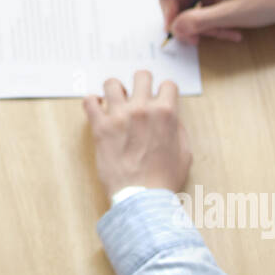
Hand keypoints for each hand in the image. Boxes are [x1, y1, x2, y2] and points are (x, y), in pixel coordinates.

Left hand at [83, 70, 191, 198]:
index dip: (164, 92)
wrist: (142, 198)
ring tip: (115, 101)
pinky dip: (92, 102)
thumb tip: (170, 117)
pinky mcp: (100, 126)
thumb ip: (178, 129)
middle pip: (141, 76)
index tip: (159, 99)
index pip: (167, 85)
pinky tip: (97, 109)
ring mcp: (119, 116)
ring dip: (115, 90)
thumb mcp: (184, 153)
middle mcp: (142, 109)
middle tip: (137, 95)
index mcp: (166, 113)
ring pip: (112, 83)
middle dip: (141, 83)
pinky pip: (89, 101)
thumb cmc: (164, 180)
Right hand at [155, 0, 274, 45]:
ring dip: (203, 27)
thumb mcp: (232, 13)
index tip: (177, 26)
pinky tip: (231, 32)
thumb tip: (175, 29)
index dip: (166, 7)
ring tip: (225, 34)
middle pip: (176, 0)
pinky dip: (213, 26)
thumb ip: (200, 21)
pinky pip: (203, 13)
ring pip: (190, 10)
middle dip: (186, 22)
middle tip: (197, 40)